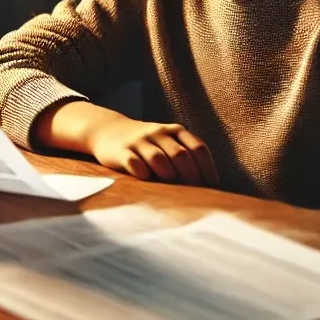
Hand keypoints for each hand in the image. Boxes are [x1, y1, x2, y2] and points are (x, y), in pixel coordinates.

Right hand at [87, 114, 218, 185]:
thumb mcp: (167, 141)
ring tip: (169, 182)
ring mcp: (138, 141)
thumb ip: (186, 155)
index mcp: (173, 130)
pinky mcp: (121, 151)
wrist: (108, 130)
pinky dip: (143, 173)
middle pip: (180, 155)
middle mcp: (157, 133)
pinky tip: (146, 178)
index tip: (211, 184)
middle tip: (192, 189)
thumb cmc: (147, 143)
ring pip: (158, 158)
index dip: (207, 168)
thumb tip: (209, 184)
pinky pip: (134, 164)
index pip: (197, 147)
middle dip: (190, 175)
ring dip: (167, 174)